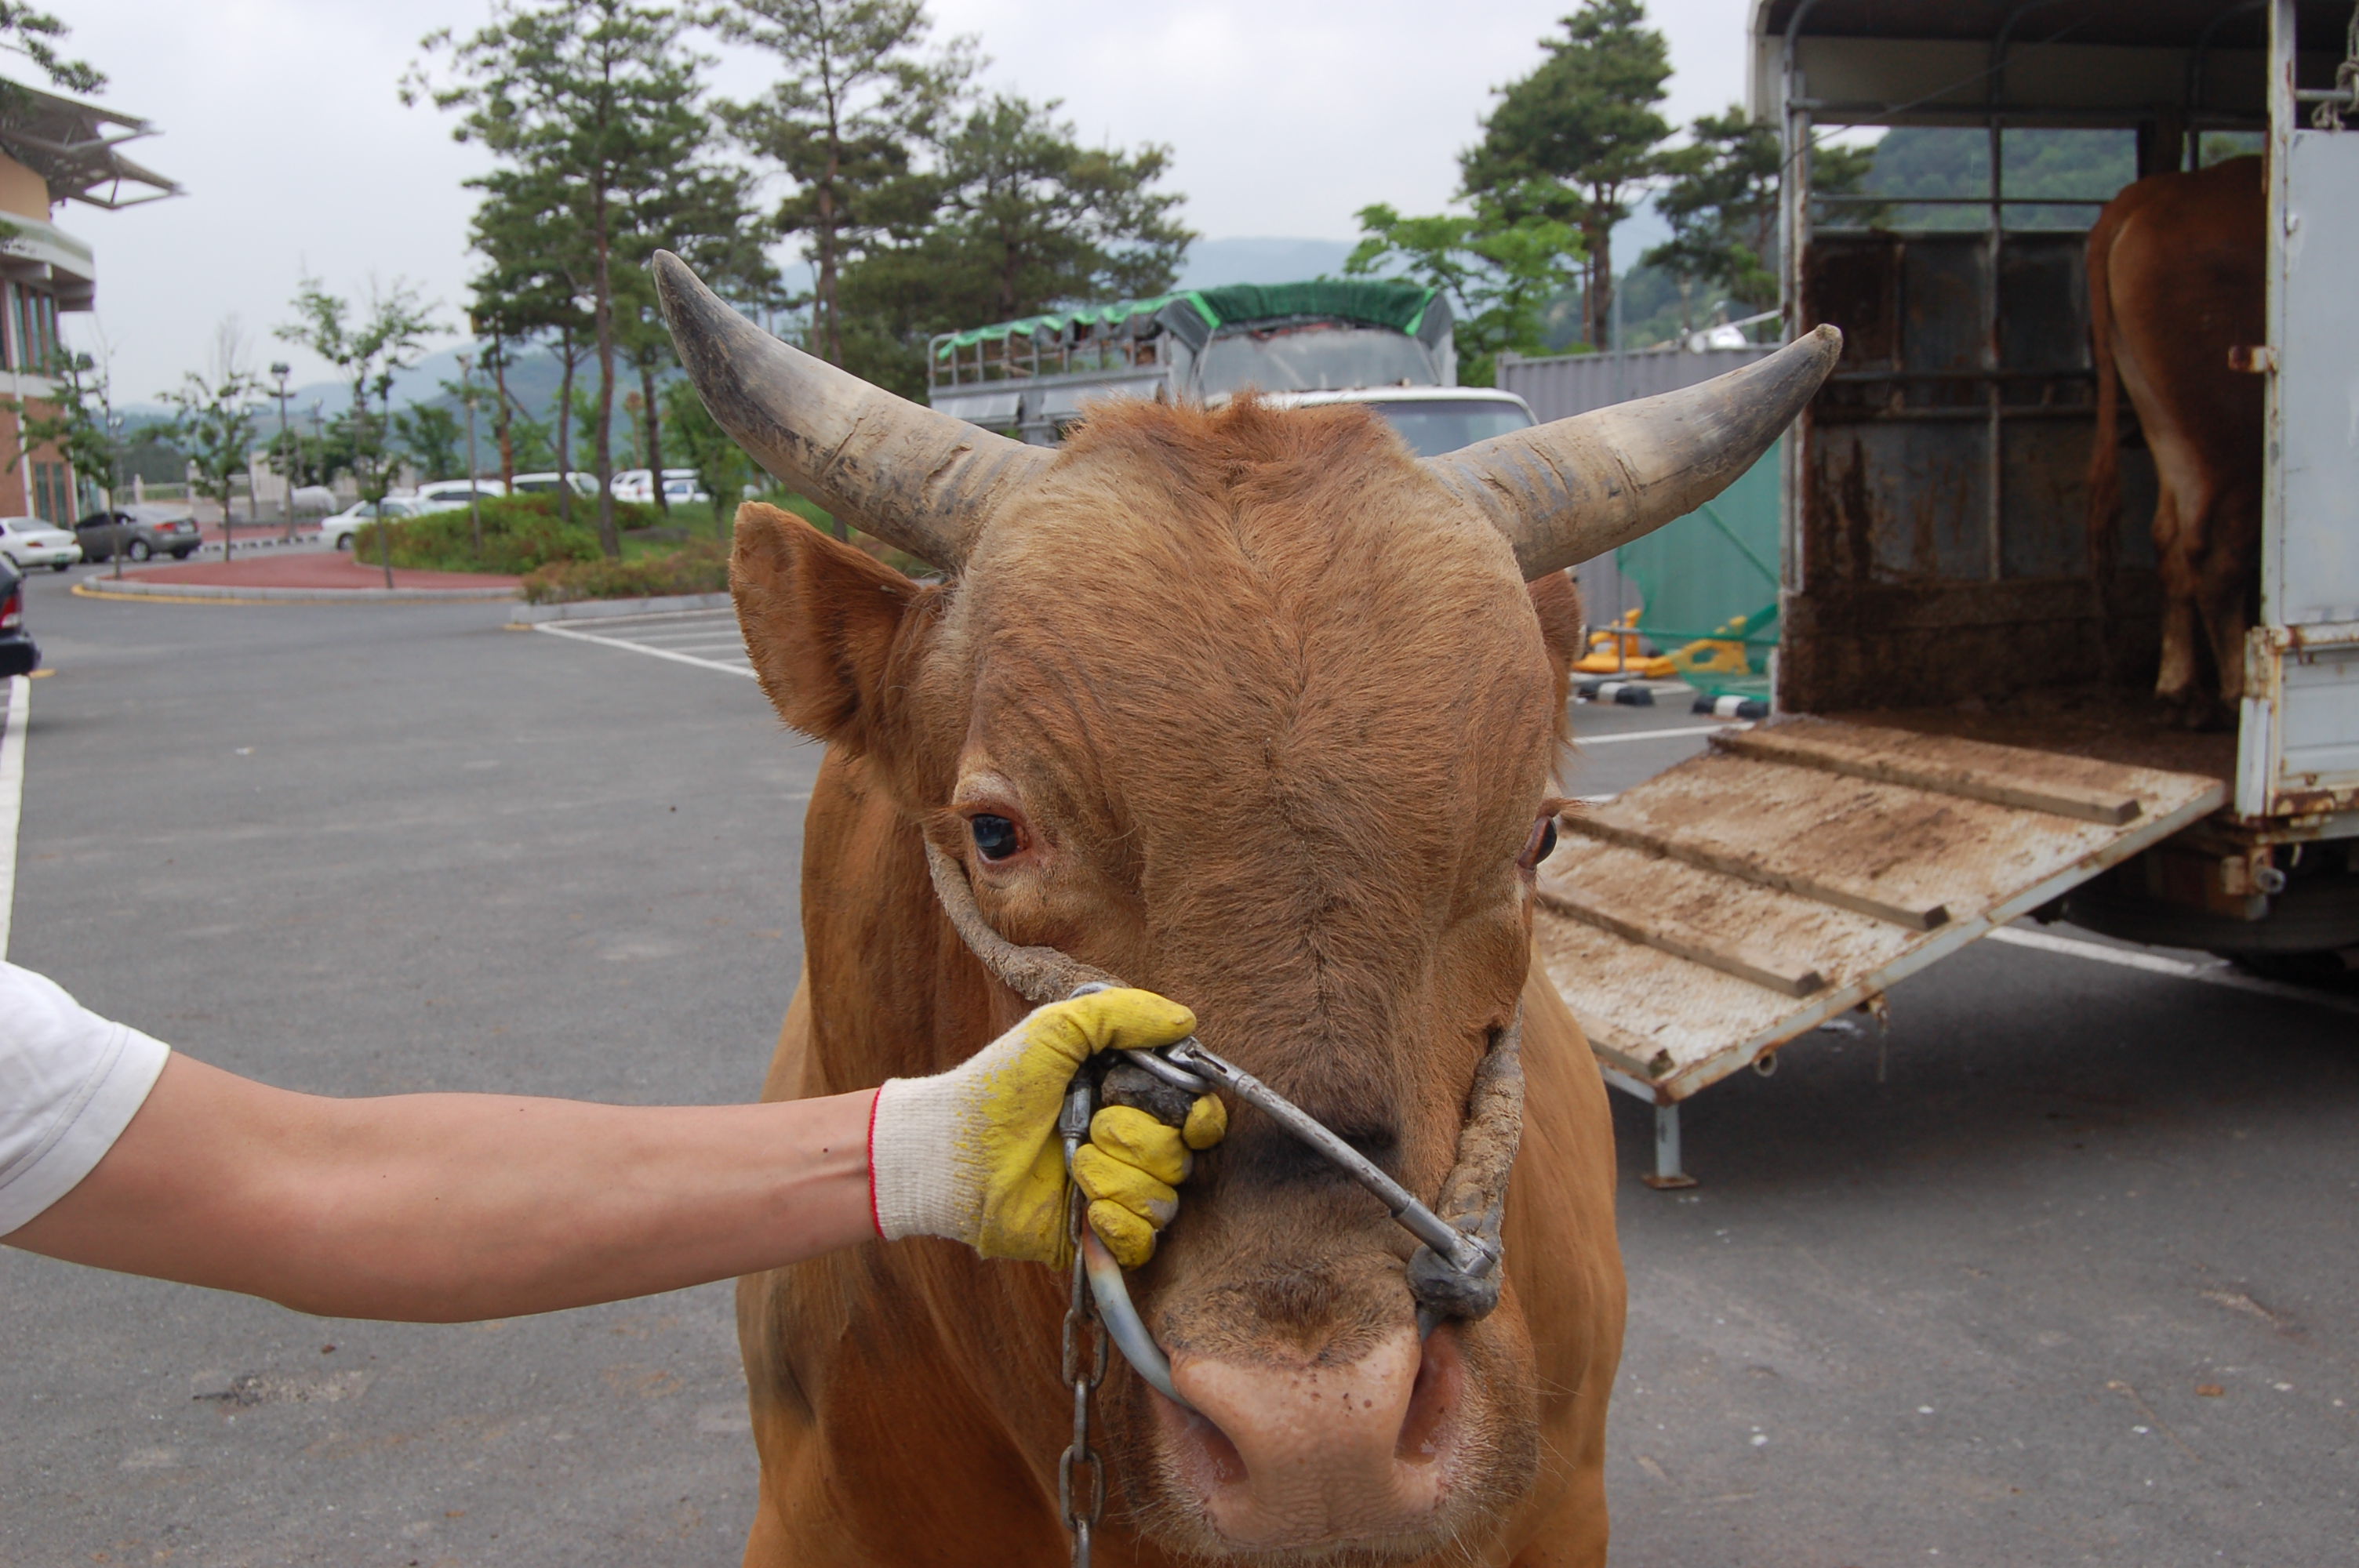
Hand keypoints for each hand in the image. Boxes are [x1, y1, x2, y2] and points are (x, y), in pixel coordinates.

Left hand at [868, 988, 1227, 1267]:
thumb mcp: (1055, 1029)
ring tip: (1074, 1164)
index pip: (1198, 1117)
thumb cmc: (997, 1088)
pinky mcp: (1096, 1237)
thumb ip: (1121, 1013)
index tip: (1192, 1117)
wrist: (949, 1153)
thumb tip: (1185, 1019)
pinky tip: (1088, 1209)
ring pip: (1164, 1201)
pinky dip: (1121, 1226)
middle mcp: (1128, 1148)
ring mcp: (1113, 1194)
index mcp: (1127, 1100)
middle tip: (1096, 1126)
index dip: (1203, 1119)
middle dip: (1141, 1141)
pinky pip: (1143, 1243)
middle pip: (1183, 1158)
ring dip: (1120, 1179)